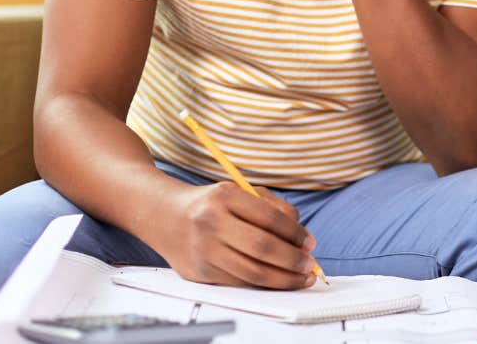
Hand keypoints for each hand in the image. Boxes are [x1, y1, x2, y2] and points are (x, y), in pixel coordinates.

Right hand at [151, 182, 319, 288]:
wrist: (166, 216)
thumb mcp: (242, 192)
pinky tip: (276, 281)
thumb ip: (275, 209)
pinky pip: (238, 283)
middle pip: (262, 248)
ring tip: (300, 278)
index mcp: (225, 196)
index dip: (296, 234)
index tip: (311, 243)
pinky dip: (262, 285)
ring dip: (283, 279)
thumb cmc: (212, 204)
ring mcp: (203, 250)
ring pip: (252, 272)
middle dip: (293, 260)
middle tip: (309, 265)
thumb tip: (302, 239)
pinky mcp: (199, 273)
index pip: (270, 218)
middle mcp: (211, 222)